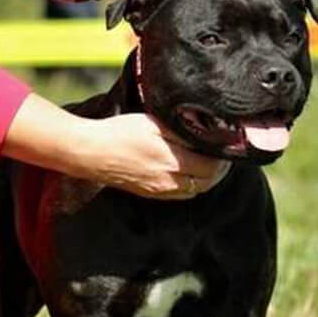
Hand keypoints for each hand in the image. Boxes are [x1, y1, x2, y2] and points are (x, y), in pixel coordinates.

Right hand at [81, 114, 228, 200]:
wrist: (92, 152)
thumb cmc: (121, 132)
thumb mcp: (154, 123)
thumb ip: (181, 130)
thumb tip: (206, 132)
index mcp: (172, 161)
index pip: (212, 168)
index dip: (223, 159)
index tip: (225, 147)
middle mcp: (169, 181)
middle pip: (207, 183)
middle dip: (218, 170)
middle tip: (220, 155)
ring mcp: (159, 190)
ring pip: (194, 191)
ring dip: (205, 179)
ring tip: (207, 163)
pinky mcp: (150, 193)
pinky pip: (179, 194)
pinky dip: (190, 185)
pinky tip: (187, 172)